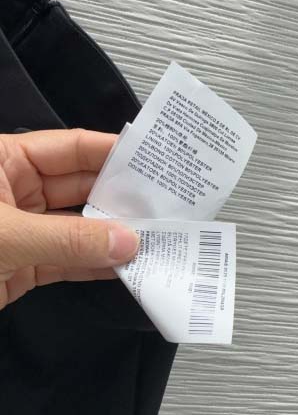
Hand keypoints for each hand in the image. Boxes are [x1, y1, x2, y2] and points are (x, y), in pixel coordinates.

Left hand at [0, 129, 138, 308]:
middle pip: (83, 188)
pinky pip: (69, 260)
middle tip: (165, 205)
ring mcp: (26, 230)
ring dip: (113, 235)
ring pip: (79, 227)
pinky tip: (125, 266)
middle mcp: (20, 190)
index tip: (154, 161)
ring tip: (154, 237)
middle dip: (121, 198)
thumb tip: (128, 243)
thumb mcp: (3, 235)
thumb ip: (67, 240)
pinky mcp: (25, 265)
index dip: (114, 152)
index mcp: (8, 161)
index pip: (73, 148)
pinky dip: (95, 264)